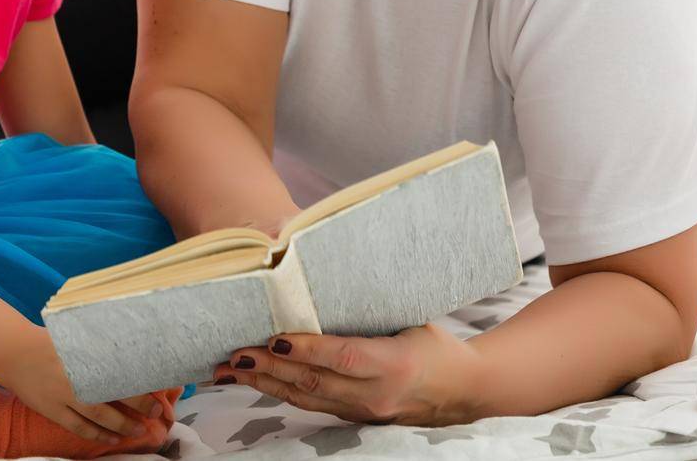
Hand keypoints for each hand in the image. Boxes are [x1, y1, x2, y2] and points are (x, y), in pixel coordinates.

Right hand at [0, 324, 161, 445]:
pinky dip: (96, 434)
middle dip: (138, 404)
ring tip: (139, 430)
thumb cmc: (48, 342)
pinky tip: (112, 438)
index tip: (157, 387)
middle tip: (156, 410)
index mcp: (84, 355)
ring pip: (98, 415)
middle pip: (113, 393)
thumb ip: (98, 344)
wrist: (14, 353)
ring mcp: (64, 395)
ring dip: (120, 425)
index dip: (139, 380)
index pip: (119, 369)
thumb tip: (129, 344)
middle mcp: (76, 376)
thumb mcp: (74, 338)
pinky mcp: (53, 410)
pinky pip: (78, 427)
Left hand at [212, 325, 481, 425]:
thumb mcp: (412, 320)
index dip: (306, 350)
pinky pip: (313, 404)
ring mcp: (364, 411)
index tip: (274, 339)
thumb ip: (370, 309)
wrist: (465, 391)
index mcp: (394, 363)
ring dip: (266, 383)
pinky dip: (283, 391)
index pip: (342, 357)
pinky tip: (259, 381)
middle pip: (314, 382)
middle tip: (235, 353)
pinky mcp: (357, 418)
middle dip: (269, 368)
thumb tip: (325, 278)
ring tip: (232, 370)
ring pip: (307, 397)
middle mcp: (376, 393)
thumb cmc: (439, 345)